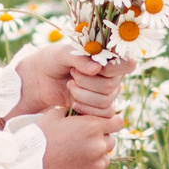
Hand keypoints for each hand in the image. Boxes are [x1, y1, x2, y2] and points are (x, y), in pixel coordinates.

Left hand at [10, 43, 135, 118]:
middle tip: (72, 74)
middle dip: (87, 82)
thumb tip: (97, 68)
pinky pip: (104, 114)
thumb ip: (79, 58)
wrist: (40, 80)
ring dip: (83, 95)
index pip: (128, 64)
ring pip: (106, 101)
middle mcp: (112, 75)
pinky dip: (86, 109)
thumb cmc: (52, 60)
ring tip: (69, 85)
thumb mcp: (62, 54)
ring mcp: (108, 92)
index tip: (92, 67)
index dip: (111, 68)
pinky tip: (74, 102)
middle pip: (112, 85)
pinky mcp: (99, 108)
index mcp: (108, 56)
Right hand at [15, 108, 119, 168]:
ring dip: (96, 158)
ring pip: (106, 158)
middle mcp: (99, 145)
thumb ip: (72, 112)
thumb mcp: (52, 116)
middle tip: (81, 144)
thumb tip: (80, 108)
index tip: (103, 126)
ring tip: (75, 159)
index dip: (110, 122)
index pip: (117, 122)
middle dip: (100, 140)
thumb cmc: (37, 140)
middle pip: (111, 141)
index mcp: (91, 126)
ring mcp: (97, 165)